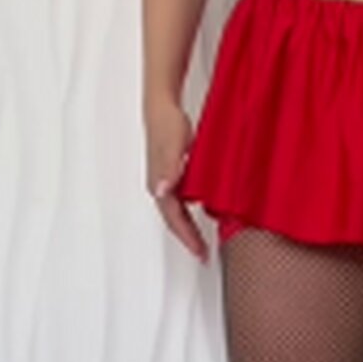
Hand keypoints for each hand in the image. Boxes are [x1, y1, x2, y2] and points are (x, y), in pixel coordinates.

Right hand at [144, 97, 207, 263]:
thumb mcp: (173, 143)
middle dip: (188, 238)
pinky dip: (189, 214)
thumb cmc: (167, 123)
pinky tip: (203, 215)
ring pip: (177, 213)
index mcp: (159, 184)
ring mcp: (165, 182)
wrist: (161, 107)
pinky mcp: (172, 176)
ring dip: (188, 228)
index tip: (199, 251)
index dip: (187, 237)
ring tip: (202, 242)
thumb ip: (170, 165)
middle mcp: (160, 186)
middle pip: (174, 220)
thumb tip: (163, 190)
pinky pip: (180, 202)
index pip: (174, 218)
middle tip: (203, 255)